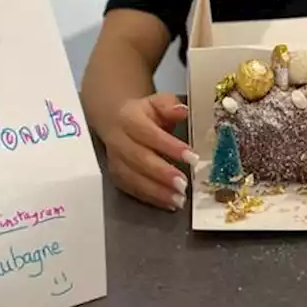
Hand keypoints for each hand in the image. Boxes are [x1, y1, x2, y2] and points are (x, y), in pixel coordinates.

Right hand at [97, 93, 198, 210]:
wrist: (114, 120)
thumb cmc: (144, 113)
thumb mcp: (157, 102)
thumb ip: (170, 105)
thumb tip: (182, 111)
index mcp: (130, 119)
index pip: (149, 134)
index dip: (170, 146)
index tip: (192, 158)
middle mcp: (119, 141)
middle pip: (139, 159)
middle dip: (162, 173)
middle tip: (184, 185)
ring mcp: (115, 161)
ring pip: (134, 178)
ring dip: (157, 191)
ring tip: (179, 200)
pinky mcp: (116, 176)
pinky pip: (132, 190)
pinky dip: (151, 198)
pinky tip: (168, 204)